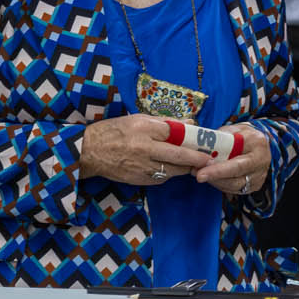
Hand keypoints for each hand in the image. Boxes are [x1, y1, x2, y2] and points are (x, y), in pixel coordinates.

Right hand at [77, 114, 214, 185]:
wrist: (90, 151)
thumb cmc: (114, 131)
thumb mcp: (138, 119)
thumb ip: (164, 122)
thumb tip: (189, 123)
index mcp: (144, 127)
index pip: (175, 132)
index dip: (192, 137)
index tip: (204, 141)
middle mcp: (144, 147)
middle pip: (178, 155)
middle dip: (196, 159)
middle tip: (207, 160)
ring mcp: (142, 165)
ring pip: (172, 170)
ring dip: (185, 168)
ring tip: (193, 165)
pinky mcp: (139, 179)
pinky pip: (161, 177)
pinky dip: (169, 173)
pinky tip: (171, 169)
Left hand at [193, 121, 273, 200]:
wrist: (258, 143)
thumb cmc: (241, 134)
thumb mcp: (231, 129)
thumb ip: (218, 139)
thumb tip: (200, 148)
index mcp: (256, 144)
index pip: (236, 163)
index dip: (217, 170)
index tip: (200, 174)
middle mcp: (261, 162)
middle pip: (236, 178)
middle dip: (214, 178)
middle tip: (196, 174)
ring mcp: (259, 176)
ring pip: (234, 186)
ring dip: (215, 181)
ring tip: (199, 173)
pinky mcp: (255, 185)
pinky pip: (235, 189)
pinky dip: (220, 184)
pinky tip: (211, 177)